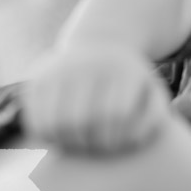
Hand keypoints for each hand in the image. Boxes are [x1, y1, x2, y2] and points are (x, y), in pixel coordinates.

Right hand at [21, 44, 169, 153]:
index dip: (116, 138)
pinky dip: (49, 137)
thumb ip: (154, 118)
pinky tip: (65, 134)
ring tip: (82, 142)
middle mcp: (89, 63)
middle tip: (97, 146)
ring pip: (56, 124)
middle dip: (91, 144)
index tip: (116, 143)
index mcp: (122, 68)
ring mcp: (60, 68)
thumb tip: (133, 139)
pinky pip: (36, 121)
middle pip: (82, 121)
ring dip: (68, 144)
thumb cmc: (130, 83)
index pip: (116, 113)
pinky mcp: (37, 77)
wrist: (101, 43)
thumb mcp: (152, 93)